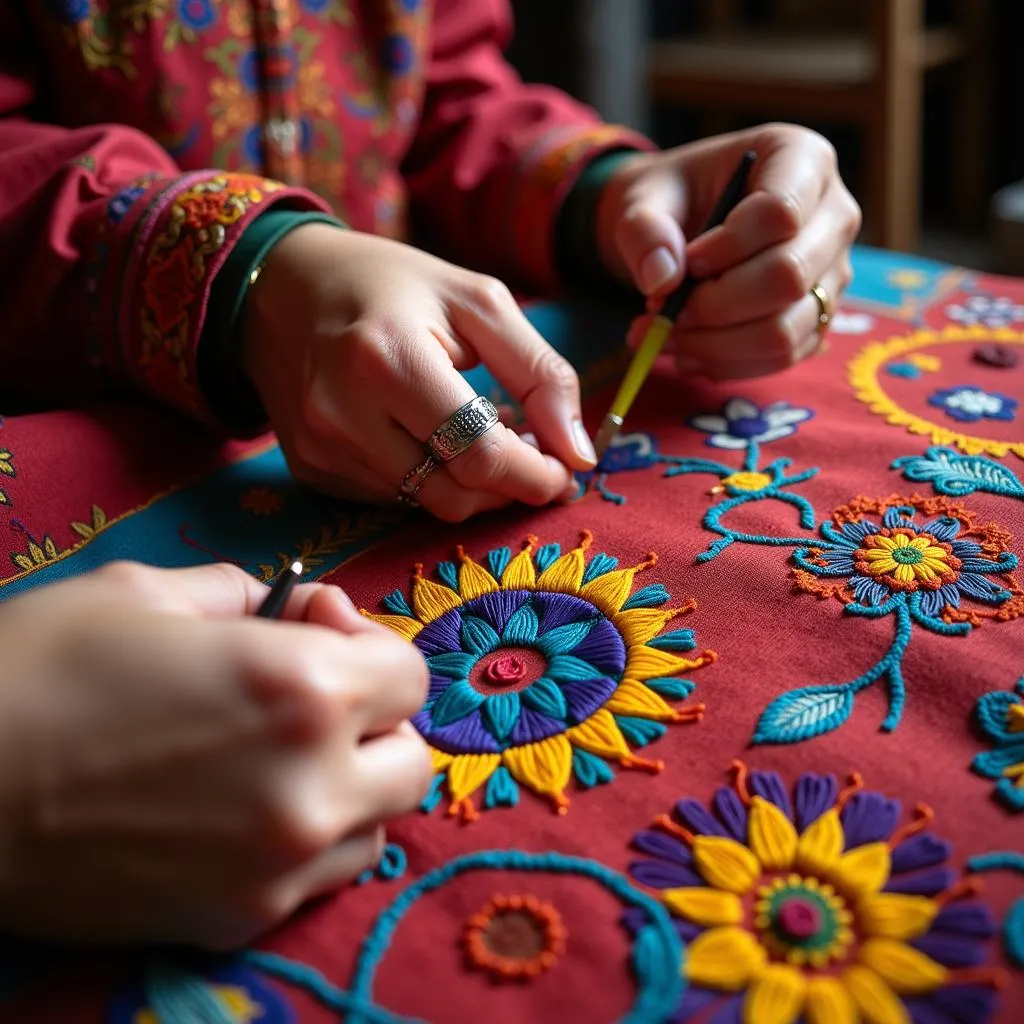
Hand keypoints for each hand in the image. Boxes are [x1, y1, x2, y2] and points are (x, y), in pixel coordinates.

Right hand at [0, 562, 431, 948]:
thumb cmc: (37, 670)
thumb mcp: (145, 593)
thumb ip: (246, 592)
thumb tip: (302, 608)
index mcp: (302, 688)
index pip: (409, 674)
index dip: (368, 646)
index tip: (317, 634)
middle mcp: (312, 785)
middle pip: (411, 757)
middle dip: (375, 720)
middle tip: (312, 701)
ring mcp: (279, 865)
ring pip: (376, 822)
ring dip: (350, 783)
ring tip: (280, 758)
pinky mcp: (237, 919)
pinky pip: (320, 876)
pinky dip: (308, 840)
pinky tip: (247, 811)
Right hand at [243, 226, 595, 521]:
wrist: (282, 288)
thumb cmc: (391, 286)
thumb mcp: (479, 303)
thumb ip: (540, 373)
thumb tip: (581, 452)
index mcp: (389, 359)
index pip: (481, 454)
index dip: (536, 474)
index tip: (565, 469)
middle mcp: (343, 414)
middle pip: (455, 494)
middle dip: (509, 487)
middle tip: (533, 459)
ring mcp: (321, 448)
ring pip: (426, 504)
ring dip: (472, 486)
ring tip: (484, 440)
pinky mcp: (310, 468)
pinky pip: (392, 499)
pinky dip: (429, 480)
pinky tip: (433, 441)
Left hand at [596, 123, 861, 378]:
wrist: (680, 226)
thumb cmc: (670, 200)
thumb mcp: (642, 199)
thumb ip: (644, 230)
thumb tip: (661, 280)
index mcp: (802, 159)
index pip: (781, 212)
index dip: (727, 248)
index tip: (685, 263)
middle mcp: (833, 217)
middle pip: (789, 276)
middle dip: (716, 305)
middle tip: (662, 310)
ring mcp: (831, 273)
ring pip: (786, 330)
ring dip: (715, 345)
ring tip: (664, 336)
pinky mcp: (817, 319)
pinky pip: (781, 358)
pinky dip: (726, 364)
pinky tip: (687, 353)